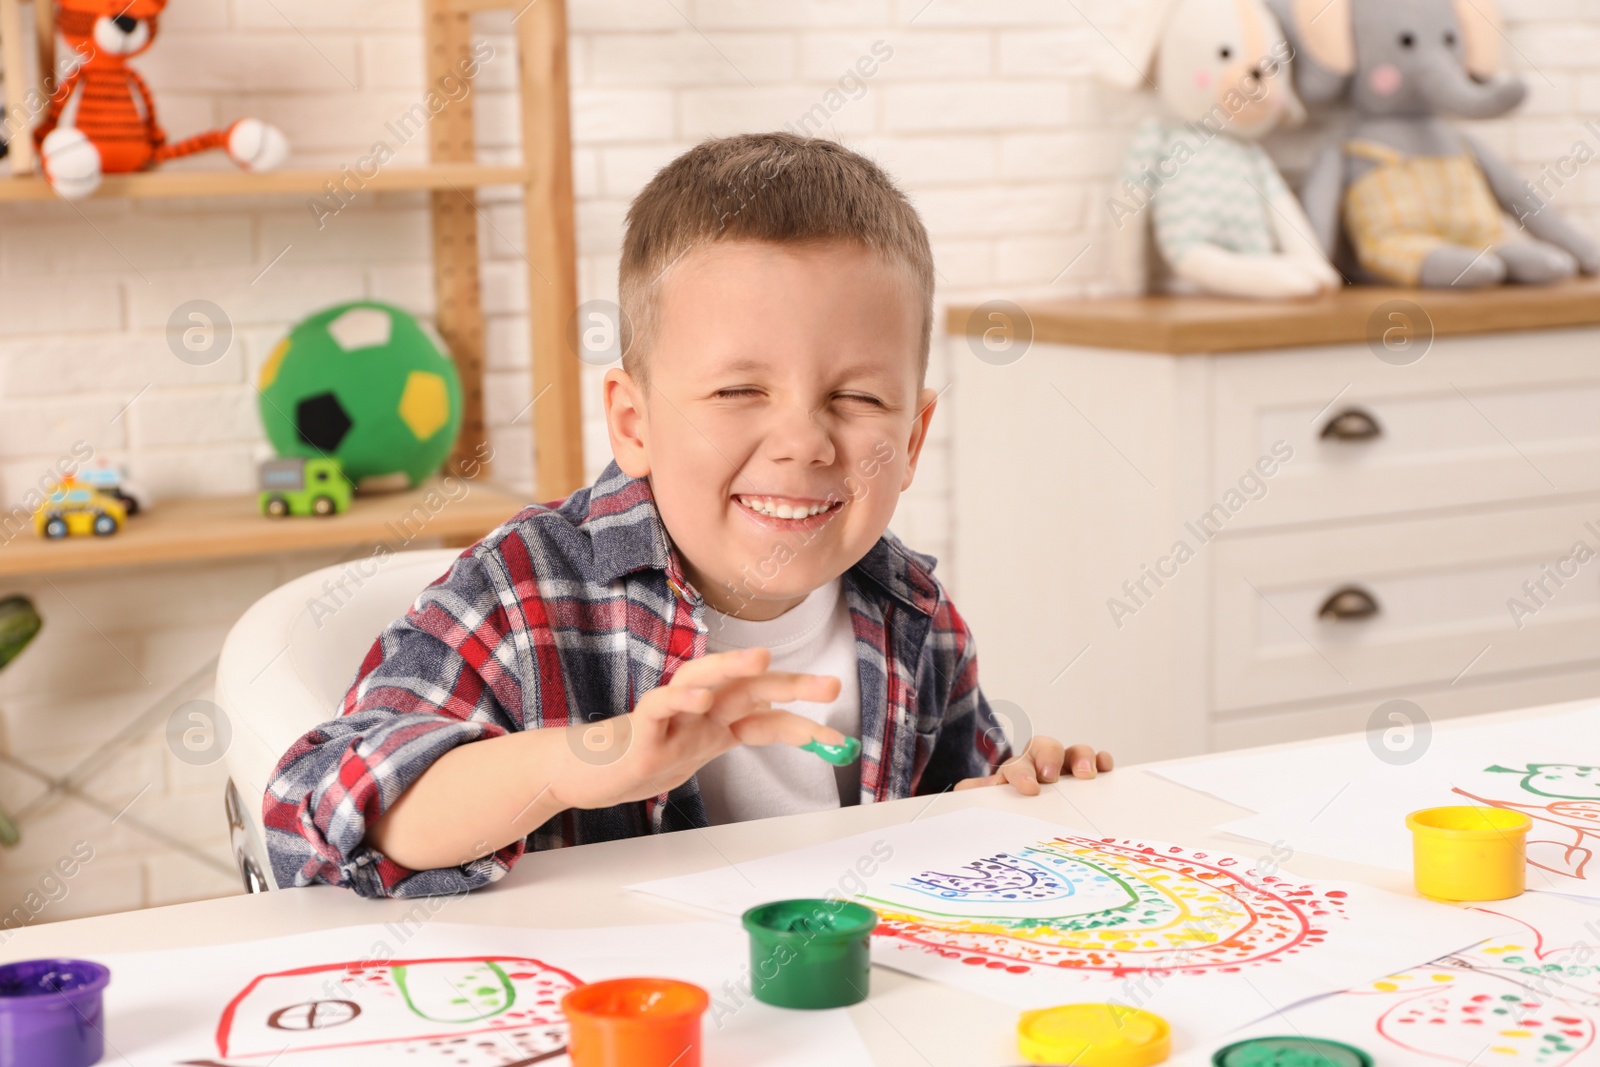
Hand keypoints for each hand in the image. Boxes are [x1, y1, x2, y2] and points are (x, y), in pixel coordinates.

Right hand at [549, 647, 842, 810]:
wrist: (591, 772)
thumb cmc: (648, 754)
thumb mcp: (704, 751)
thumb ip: (742, 736)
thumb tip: (803, 730)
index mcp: (716, 717)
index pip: (765, 712)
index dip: (801, 722)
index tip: (837, 739)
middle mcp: (698, 709)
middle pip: (746, 687)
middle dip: (789, 684)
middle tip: (830, 684)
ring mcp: (670, 716)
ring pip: (700, 680)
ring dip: (729, 668)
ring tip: (760, 659)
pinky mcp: (641, 730)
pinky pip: (658, 707)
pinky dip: (678, 700)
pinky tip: (698, 701)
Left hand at [954, 737, 1112, 795]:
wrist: (1020, 814)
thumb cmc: (1008, 808)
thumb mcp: (988, 803)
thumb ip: (974, 794)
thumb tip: (967, 789)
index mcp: (1015, 771)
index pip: (1015, 766)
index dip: (1020, 774)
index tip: (1028, 788)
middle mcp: (1040, 764)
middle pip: (1044, 746)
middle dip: (1049, 758)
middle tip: (1051, 777)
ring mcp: (1065, 768)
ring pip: (1072, 751)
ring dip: (1080, 757)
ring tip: (1086, 774)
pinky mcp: (1086, 775)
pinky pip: (1096, 761)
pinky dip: (1101, 760)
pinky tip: (1105, 768)